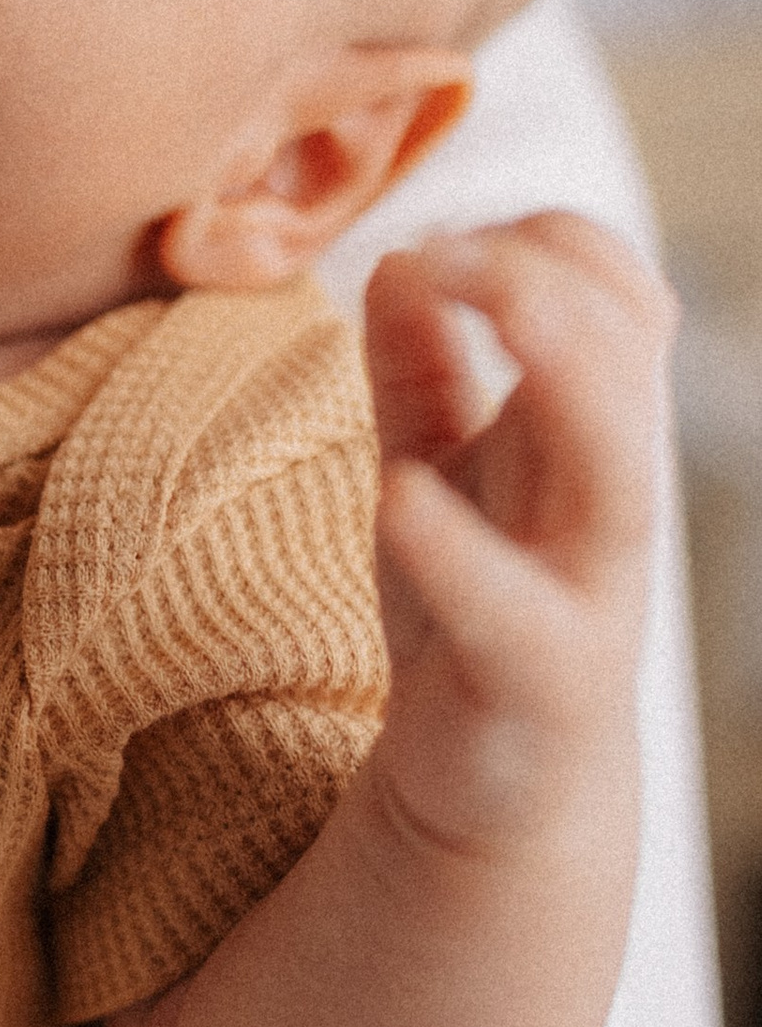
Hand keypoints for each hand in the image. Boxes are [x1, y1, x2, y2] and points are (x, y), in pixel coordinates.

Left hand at [364, 213, 672, 854]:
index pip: (614, 294)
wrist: (486, 789)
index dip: (539, 239)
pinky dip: (457, 548)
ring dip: (558, 362)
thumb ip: (420, 368)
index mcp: (586, 436)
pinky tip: (401, 494)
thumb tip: (398, 257)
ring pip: (616, 466)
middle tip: (439, 244)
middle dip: (546, 269)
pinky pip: (512, 607)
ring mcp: (585, 589)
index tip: (435, 237)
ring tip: (464, 288)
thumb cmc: (465, 613)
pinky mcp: (538, 676)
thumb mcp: (434, 467)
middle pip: (629, 352)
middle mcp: (605, 497)